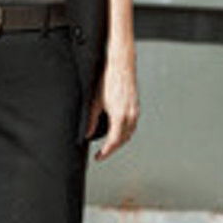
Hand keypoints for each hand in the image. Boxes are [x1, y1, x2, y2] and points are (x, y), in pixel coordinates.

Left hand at [86, 46, 138, 160]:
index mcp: (119, 116)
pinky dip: (125, 132)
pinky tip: (117, 130)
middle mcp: (130, 115)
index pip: (113, 142)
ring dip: (120, 141)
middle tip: (102, 153)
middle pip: (123, 140)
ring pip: (129, 133)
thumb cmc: (108, 80)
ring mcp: (135, 111)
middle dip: (112, 149)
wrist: (121, 65)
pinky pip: (132, 125)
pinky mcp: (136, 106)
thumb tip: (86, 134)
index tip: (98, 157)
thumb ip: (91, 120)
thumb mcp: (94, 102)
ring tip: (108, 144)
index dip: (105, 152)